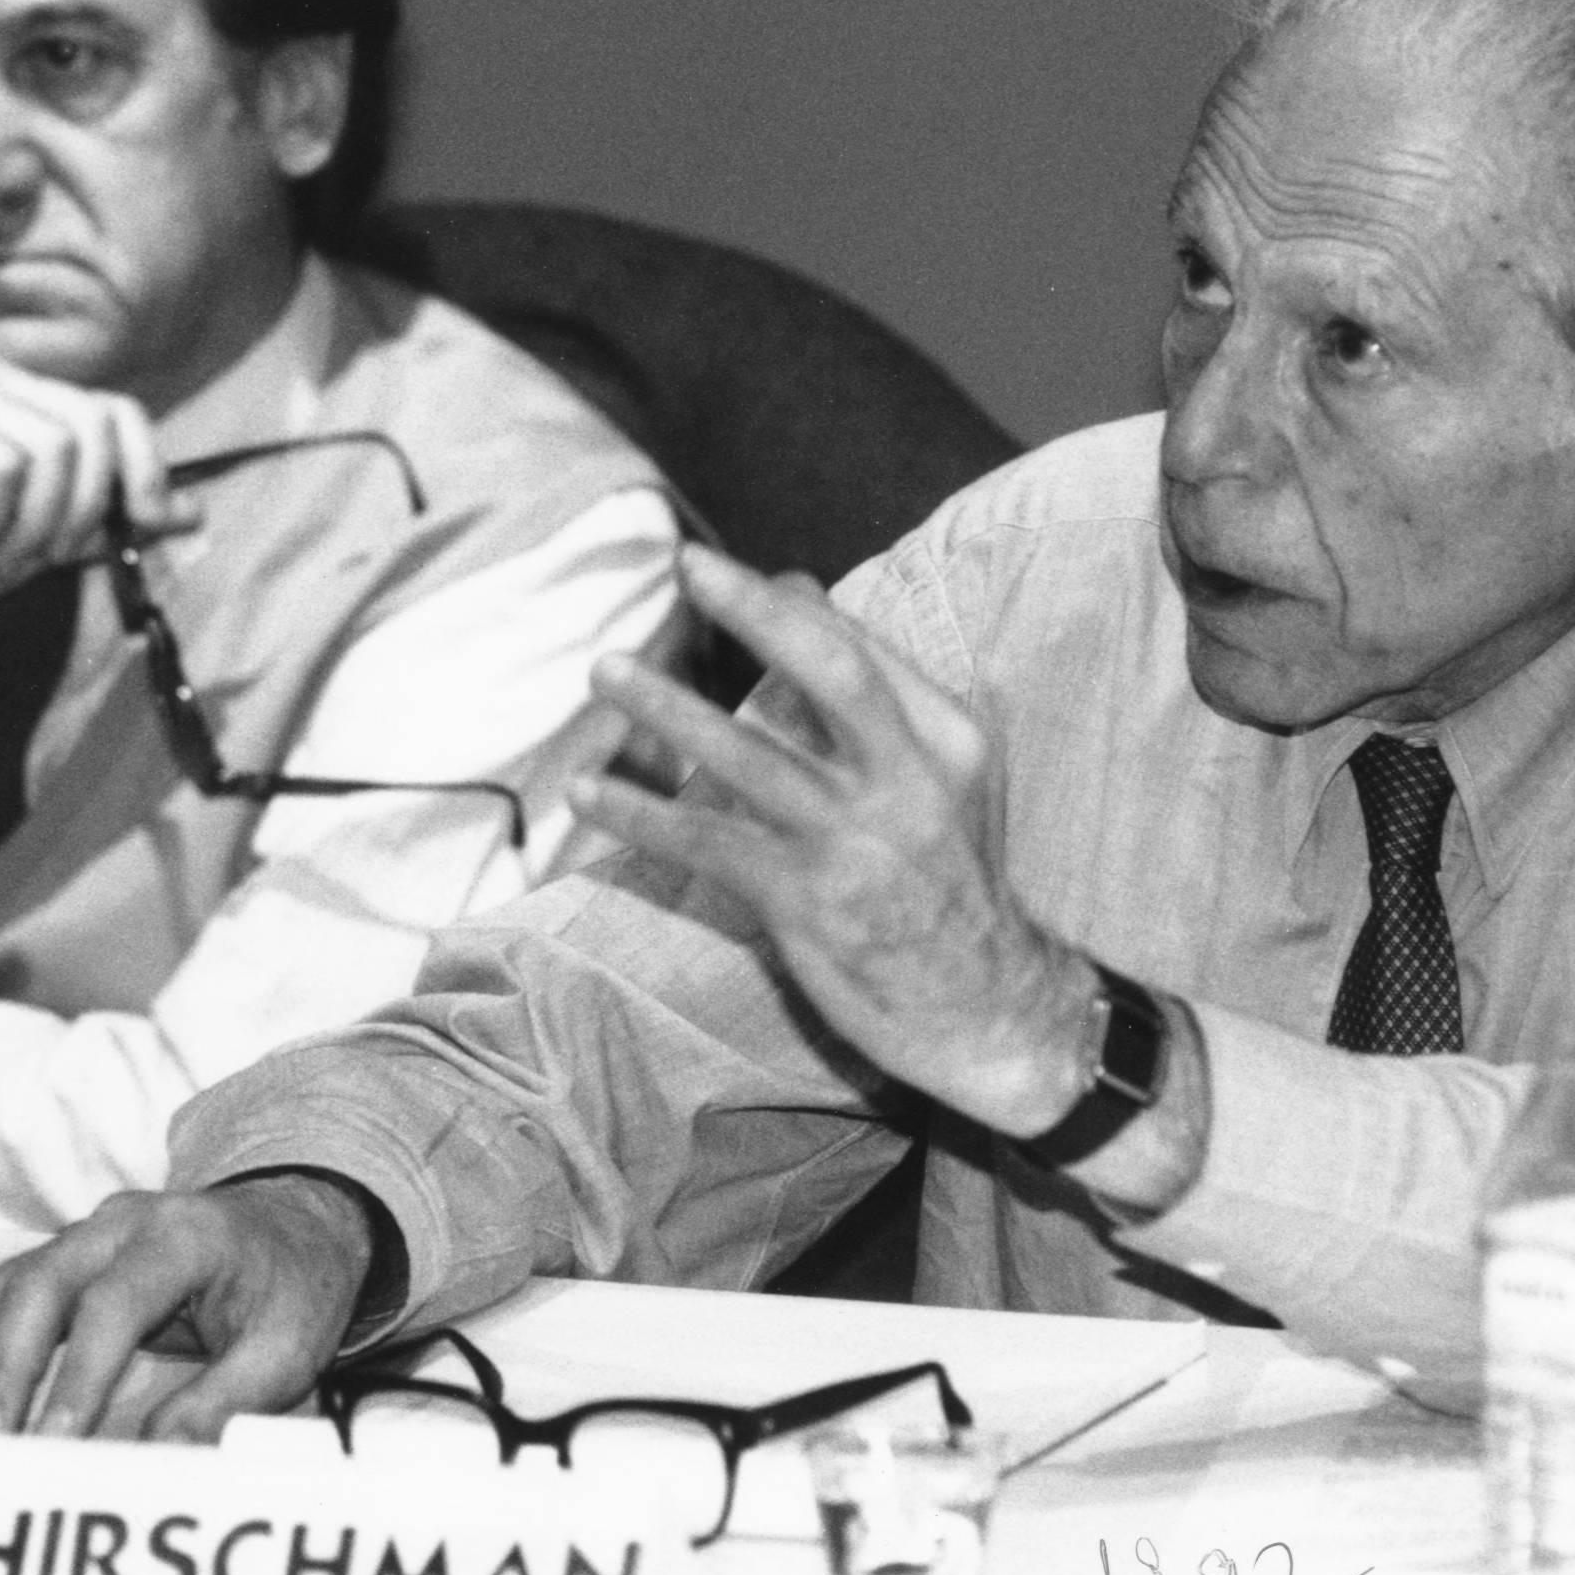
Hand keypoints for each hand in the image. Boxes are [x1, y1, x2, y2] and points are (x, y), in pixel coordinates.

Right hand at [0, 360, 199, 728]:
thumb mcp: (54, 543)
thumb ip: (119, 522)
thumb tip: (196, 511)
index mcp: (33, 401)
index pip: (120, 413)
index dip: (146, 471)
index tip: (146, 523)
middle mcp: (1, 380)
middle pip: (93, 429)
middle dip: (81, 510)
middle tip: (38, 554)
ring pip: (53, 448)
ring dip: (31, 523)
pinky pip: (3, 460)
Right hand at [0, 1173, 373, 1442]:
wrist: (296, 1228)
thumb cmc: (293, 1288)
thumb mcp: (286, 1348)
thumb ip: (224, 1404)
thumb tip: (158, 1464)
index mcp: (185, 1236)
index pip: (113, 1303)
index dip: (77, 1376)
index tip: (53, 1445)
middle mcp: (123, 1223)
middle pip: (40, 1286)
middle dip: (2, 1371)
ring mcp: (88, 1234)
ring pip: (9, 1290)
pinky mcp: (68, 1259)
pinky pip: (7, 1299)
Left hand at [569, 544, 1097, 1136]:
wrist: (984, 1007)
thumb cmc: (950, 881)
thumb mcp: (944, 779)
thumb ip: (876, 696)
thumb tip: (798, 594)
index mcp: (947, 739)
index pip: (860, 649)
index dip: (783, 604)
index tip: (716, 573)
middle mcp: (908, 780)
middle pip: (828, 672)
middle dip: (756, 613)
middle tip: (688, 568)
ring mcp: (855, 842)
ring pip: (749, 757)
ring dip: (670, 711)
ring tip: (606, 672)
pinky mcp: (807, 901)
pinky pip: (708, 842)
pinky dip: (643, 814)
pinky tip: (590, 793)